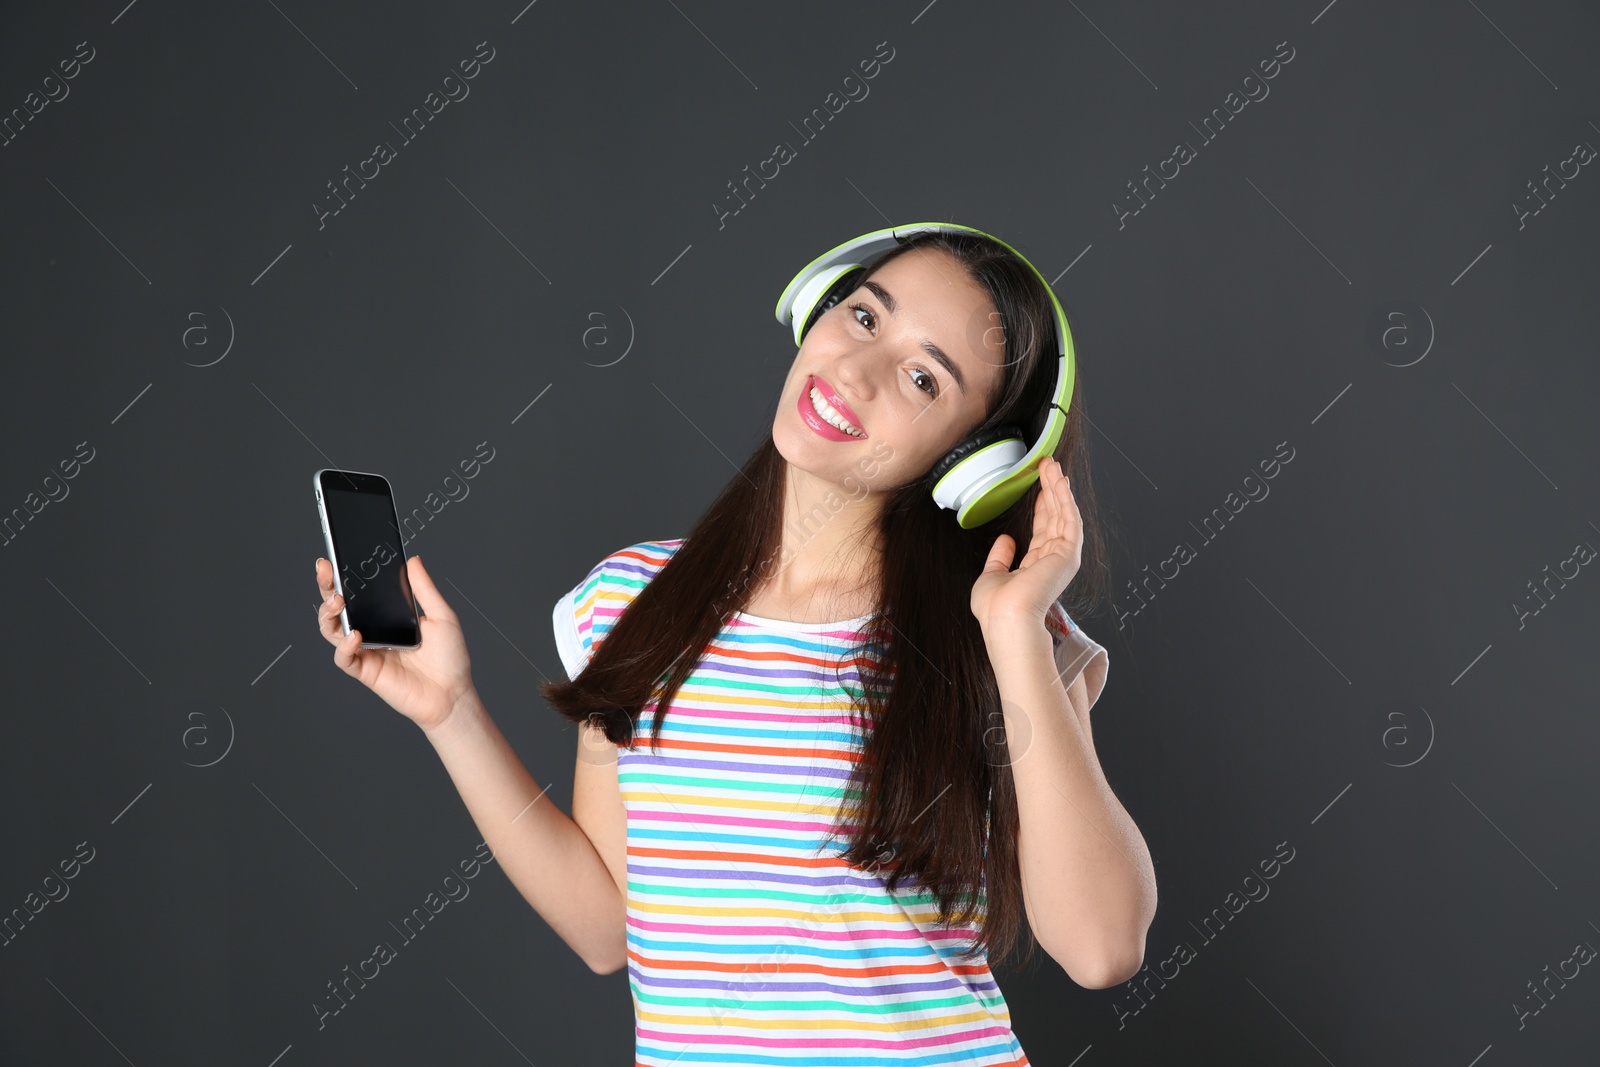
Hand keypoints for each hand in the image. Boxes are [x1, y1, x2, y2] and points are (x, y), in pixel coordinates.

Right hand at [315, 555, 474, 731]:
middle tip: (326, 569)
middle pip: (340, 607)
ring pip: (333, 630)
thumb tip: (413, 560)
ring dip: (328, 614)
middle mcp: (373, 631)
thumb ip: (424, 589)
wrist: (453, 694)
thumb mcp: (441, 616)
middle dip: (327, 586)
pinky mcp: (366, 671)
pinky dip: (344, 646)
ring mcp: (367, 651)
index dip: (345, 576)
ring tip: (337, 601)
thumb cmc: (450, 658)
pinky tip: (356, 635)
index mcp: (388, 616)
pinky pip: (344, 658)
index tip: (337, 557)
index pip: (360, 592)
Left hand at [971, 455, 1082, 630]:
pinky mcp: (1069, 553)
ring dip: (1058, 488)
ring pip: (1063, 514)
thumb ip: (1000, 557)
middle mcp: (1052, 561)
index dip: (1042, 505)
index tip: (1038, 485)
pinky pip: (1070, 519)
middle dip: (1051, 490)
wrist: (1006, 617)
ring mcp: (1063, 557)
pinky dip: (1065, 498)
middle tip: (1047, 466)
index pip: (1042, 529)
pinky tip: (1059, 481)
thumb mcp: (991, 576)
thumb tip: (1006, 540)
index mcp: (1035, 567)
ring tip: (1051, 465)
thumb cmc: (996, 607)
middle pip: (1055, 517)